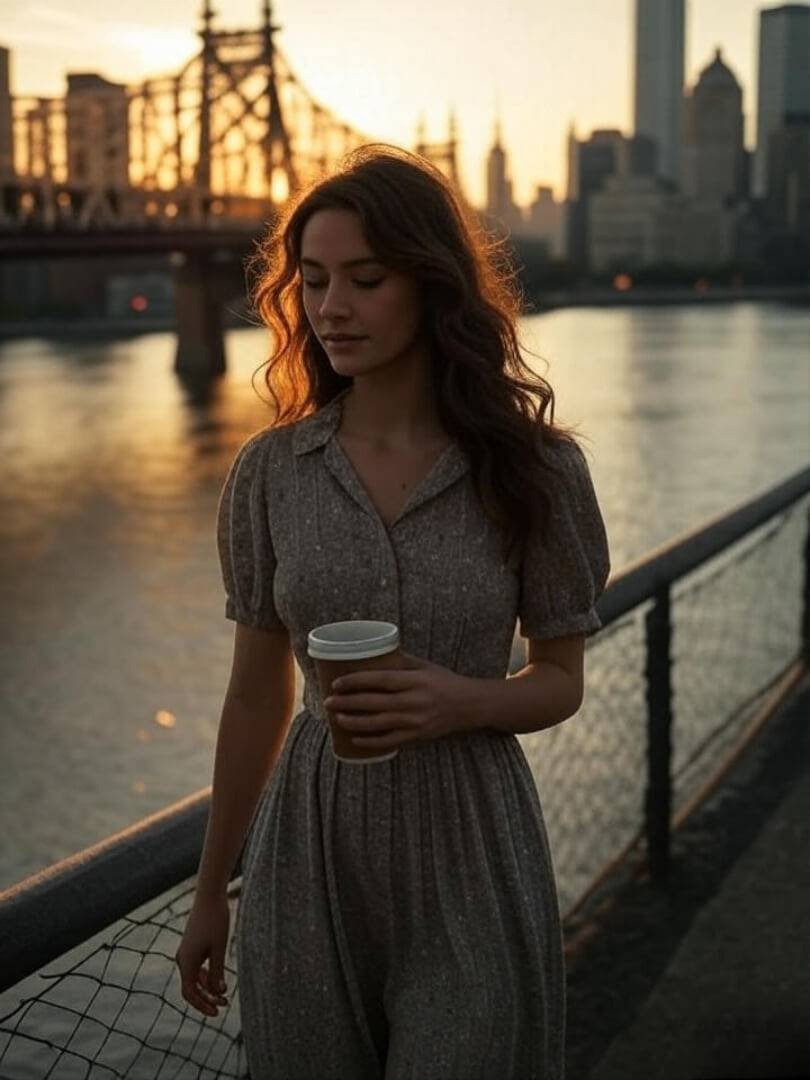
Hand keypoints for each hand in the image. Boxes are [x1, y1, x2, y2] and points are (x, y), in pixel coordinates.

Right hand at [175, 893, 230, 1017]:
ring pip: (193, 978)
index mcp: (186, 961)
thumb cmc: (216, 920)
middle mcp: (182, 959)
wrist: (209, 895)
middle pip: (191, 988)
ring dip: (207, 988)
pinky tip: (218, 978)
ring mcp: (185, 952)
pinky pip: (195, 968)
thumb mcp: (219, 947)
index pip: (190, 993)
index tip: (217, 1012)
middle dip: (207, 998)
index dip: (202, 1005)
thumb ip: (218, 970)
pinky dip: (205, 976)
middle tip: (224, 1005)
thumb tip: (219, 992)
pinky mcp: (191, 946)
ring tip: (224, 995)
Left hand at [322, 651, 477, 752]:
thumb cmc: (445, 682)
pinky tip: (355, 739)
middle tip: (328, 701)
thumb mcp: (425, 666)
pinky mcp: (418, 736)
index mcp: (415, 681)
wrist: (471, 705)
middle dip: (348, 702)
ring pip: (378, 724)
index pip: (380, 680)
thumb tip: (373, 653)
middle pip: (374, 703)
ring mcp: (416, 721)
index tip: (337, 682)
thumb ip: (401, 661)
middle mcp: (414, 701)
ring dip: (354, 722)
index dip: (356, 681)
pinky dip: (370, 741)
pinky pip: (389, 741)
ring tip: (337, 717)